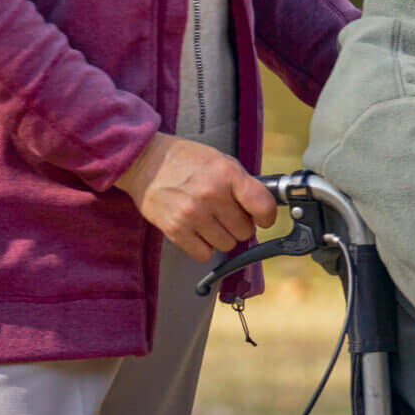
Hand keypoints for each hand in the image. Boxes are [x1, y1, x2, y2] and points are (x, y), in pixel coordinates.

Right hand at [115, 132, 277, 259]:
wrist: (147, 162)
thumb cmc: (187, 160)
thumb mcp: (222, 161)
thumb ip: (243, 185)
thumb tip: (262, 209)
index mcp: (228, 174)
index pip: (263, 206)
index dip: (267, 216)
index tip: (263, 218)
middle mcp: (212, 195)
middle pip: (245, 231)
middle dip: (240, 225)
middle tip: (229, 215)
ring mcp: (192, 214)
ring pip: (226, 244)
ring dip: (222, 236)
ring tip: (211, 221)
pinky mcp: (175, 229)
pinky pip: (204, 254)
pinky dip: (204, 247)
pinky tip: (199, 231)